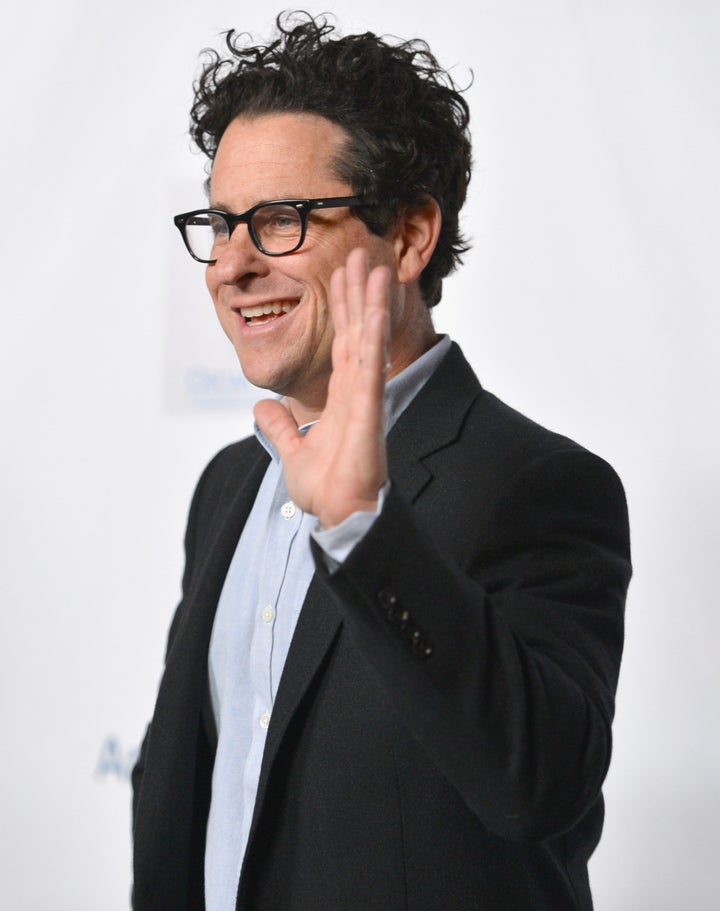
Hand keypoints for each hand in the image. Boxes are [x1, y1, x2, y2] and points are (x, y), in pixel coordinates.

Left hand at [254, 248, 390, 527]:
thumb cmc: (325, 489)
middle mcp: (357, 391)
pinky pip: (372, 364)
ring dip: (369, 301)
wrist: (338, 514)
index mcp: (342, 397)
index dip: (341, 309)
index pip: (341, 343)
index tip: (339, 278)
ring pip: (368, 339)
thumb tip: (262, 408)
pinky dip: (375, 333)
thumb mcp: (293, 451)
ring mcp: (365, 397)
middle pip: (356, 331)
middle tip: (358, 255)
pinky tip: (375, 306)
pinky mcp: (369, 408)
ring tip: (372, 266)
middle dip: (356, 292)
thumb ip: (281, 427)